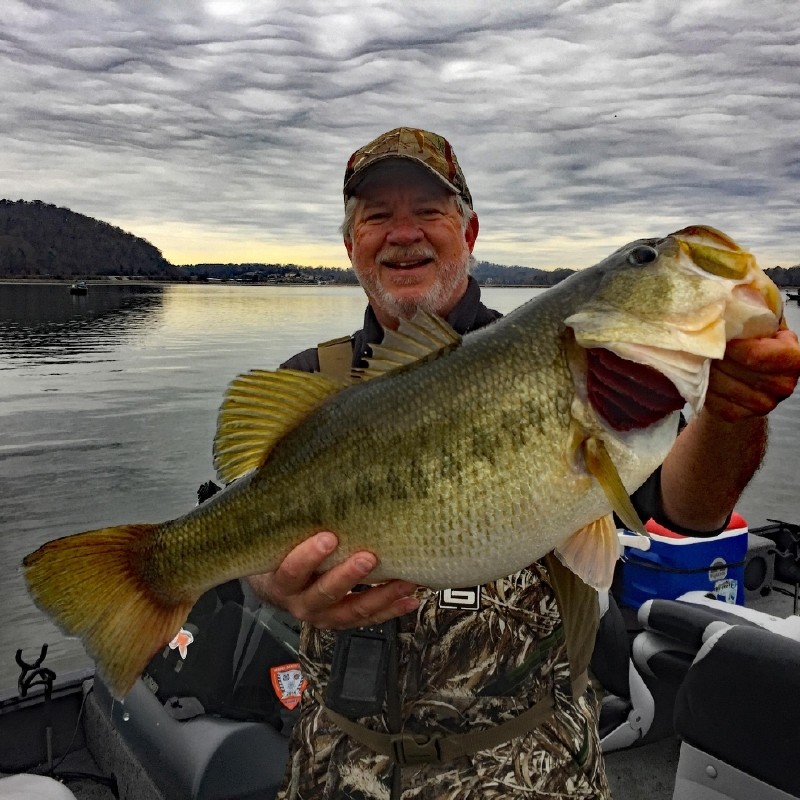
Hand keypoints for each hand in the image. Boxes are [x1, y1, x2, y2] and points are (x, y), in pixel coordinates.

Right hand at [248, 531, 419, 629]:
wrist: (278, 586)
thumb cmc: (282, 554)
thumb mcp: (280, 541)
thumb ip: (296, 524)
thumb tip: (315, 479)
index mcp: (281, 582)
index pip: (292, 571)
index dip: (308, 557)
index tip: (328, 537)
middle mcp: (301, 602)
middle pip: (324, 593)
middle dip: (348, 576)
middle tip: (369, 557)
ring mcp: (323, 615)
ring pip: (352, 611)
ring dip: (381, 596)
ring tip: (404, 582)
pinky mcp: (342, 619)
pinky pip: (368, 618)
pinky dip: (390, 609)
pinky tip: (409, 599)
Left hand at [704, 326, 799, 421]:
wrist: (749, 374)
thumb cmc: (757, 343)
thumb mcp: (764, 326)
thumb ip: (755, 318)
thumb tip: (731, 301)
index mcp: (794, 358)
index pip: (755, 355)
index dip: (731, 346)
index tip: (717, 336)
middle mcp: (783, 385)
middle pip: (734, 369)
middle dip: (714, 355)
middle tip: (701, 345)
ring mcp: (762, 404)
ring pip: (720, 385)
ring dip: (703, 369)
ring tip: (698, 357)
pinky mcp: (739, 414)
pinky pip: (712, 401)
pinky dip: (700, 386)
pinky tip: (699, 375)